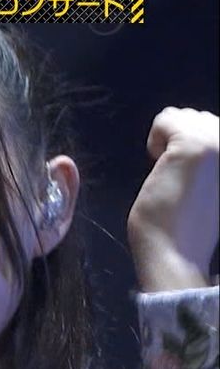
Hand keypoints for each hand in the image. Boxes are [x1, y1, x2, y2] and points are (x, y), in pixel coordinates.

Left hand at [127, 107, 218, 291]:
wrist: (177, 252)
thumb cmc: (189, 223)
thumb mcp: (214, 179)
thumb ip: (216, 155)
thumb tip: (203, 125)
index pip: (217, 125)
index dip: (197, 146)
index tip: (196, 177)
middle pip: (201, 117)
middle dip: (182, 140)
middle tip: (182, 176)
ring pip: (184, 115)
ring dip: (169, 141)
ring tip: (173, 173)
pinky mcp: (195, 145)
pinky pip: (165, 118)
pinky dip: (154, 140)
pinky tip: (159, 167)